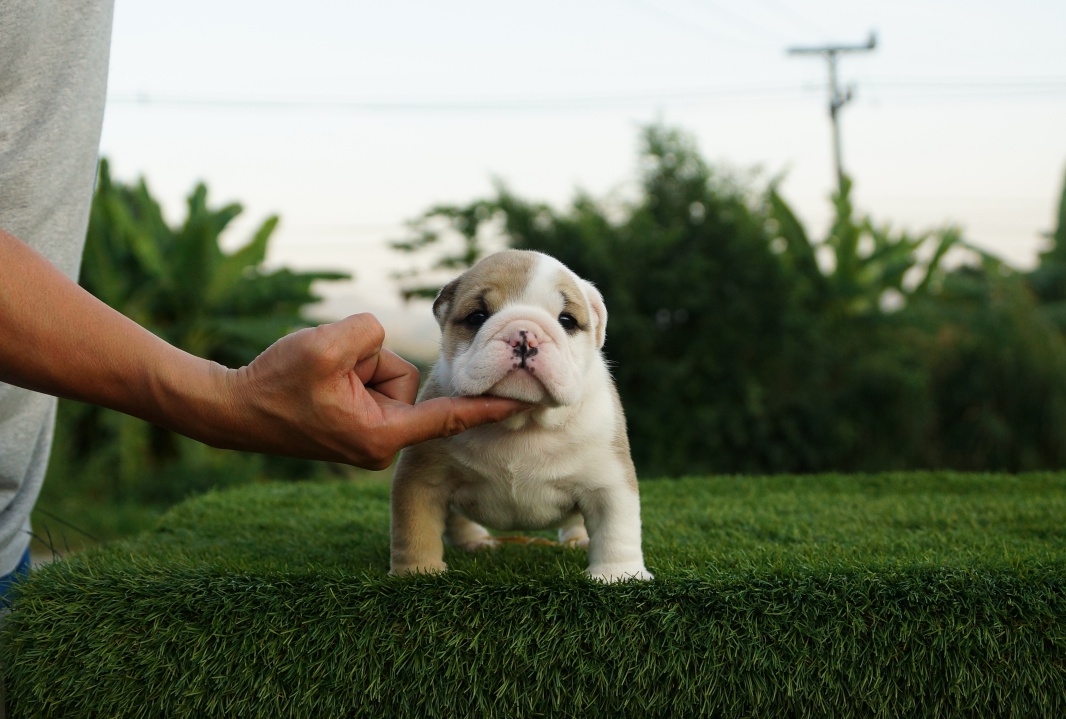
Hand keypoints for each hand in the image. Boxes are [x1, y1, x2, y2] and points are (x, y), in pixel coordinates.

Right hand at [218, 313, 527, 468]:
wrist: (233, 408)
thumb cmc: (275, 382)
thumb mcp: (325, 345)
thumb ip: (370, 332)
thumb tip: (380, 338)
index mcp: (381, 433)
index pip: (447, 417)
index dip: (486, 408)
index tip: (521, 404)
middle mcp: (381, 439)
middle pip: (406, 378)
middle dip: (370, 361)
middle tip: (324, 373)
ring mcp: (369, 432)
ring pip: (387, 373)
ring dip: (355, 363)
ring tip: (316, 377)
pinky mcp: (358, 420)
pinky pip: (370, 378)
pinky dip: (347, 368)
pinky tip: (316, 380)